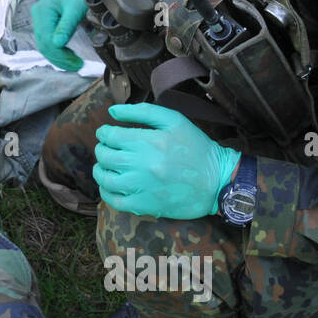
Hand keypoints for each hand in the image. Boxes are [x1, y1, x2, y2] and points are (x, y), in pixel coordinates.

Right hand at [31, 0, 101, 70]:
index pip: (47, 40)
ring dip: (57, 56)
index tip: (78, 63)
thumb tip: (58, 44)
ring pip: (44, 45)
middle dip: (59, 58)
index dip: (61, 55)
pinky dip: (57, 50)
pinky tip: (67, 56)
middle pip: (43, 44)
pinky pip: (47, 40)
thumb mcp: (76, 9)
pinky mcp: (46, 22)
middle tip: (77, 66)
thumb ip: (66, 26)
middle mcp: (37, 15)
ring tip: (73, 63)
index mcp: (42, 11)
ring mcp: (40, 19)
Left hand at [92, 103, 241, 218]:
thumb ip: (142, 112)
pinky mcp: (145, 206)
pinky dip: (106, 193)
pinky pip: (114, 201)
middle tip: (106, 148)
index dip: (104, 133)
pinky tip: (110, 185)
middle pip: (106, 156)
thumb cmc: (196, 148)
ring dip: (100, 170)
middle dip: (101, 149)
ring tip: (105, 166)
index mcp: (151, 142)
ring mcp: (143, 187)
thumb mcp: (174, 120)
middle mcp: (144, 165)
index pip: (111, 136)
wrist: (217, 181)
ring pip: (106, 179)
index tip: (106, 133)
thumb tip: (112, 111)